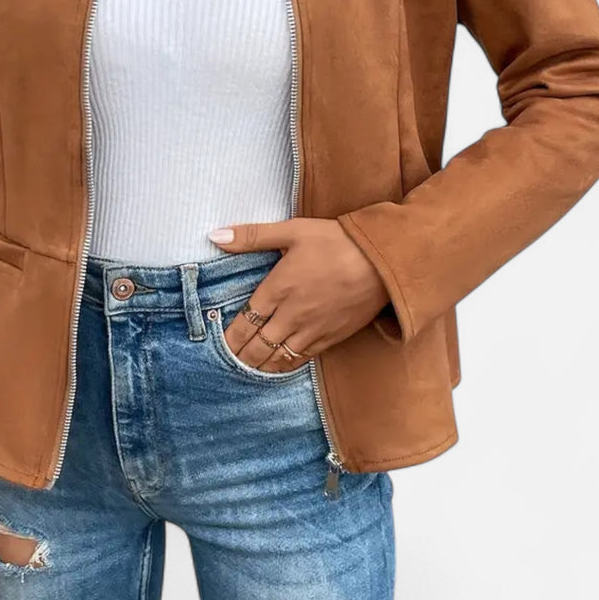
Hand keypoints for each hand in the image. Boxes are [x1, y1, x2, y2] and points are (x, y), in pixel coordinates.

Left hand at [206, 217, 391, 372]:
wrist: (384, 260)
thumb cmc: (337, 241)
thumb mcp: (292, 230)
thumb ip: (251, 236)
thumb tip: (215, 236)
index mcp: (278, 288)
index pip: (245, 322)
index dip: (229, 337)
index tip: (219, 344)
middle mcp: (292, 315)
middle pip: (258, 346)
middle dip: (240, 356)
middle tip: (228, 362)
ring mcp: (312, 330)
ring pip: (278, 358)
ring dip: (260, 365)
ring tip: (247, 369)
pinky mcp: (332, 338)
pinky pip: (302, 359)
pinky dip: (285, 366)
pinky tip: (278, 367)